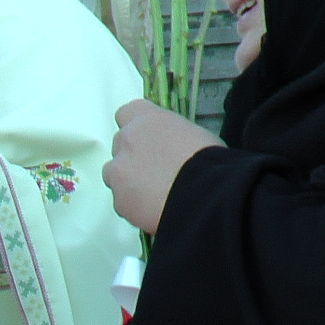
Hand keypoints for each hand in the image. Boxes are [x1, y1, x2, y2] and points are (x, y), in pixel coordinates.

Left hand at [103, 98, 220, 233]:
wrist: (206, 194)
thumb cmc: (210, 161)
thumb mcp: (193, 134)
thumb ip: (170, 137)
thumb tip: (170, 149)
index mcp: (147, 119)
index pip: (126, 113)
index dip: (136, 129)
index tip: (147, 140)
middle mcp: (127, 140)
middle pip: (120, 146)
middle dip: (133, 157)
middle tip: (155, 172)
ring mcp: (119, 171)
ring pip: (114, 175)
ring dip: (128, 182)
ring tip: (153, 195)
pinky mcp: (120, 200)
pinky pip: (122, 203)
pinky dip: (134, 207)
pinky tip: (154, 211)